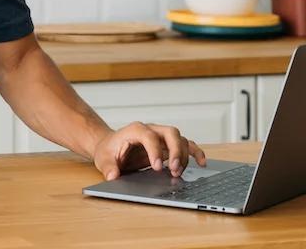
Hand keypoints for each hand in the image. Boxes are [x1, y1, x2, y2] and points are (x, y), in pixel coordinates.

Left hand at [91, 122, 206, 180]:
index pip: (149, 135)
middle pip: (170, 133)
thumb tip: (113, 176)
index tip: (157, 167)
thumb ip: (108, 167)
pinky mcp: (167, 146)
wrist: (111, 147)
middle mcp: (151, 130)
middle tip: (174, 170)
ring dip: (184, 156)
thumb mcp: (103, 159)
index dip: (155, 150)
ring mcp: (161, 137)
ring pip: (180, 139)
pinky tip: (201, 163)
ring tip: (178, 173)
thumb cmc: (108, 151)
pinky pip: (186, 145)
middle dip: (176, 151)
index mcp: (135, 130)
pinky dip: (195, 152)